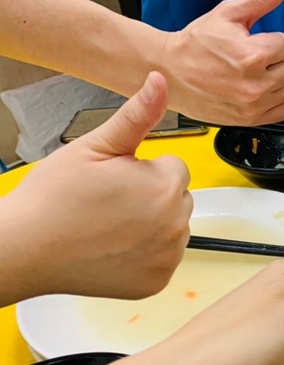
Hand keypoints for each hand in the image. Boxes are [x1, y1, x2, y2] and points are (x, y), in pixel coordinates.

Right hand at [3, 72, 190, 301]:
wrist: (25, 250)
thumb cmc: (54, 198)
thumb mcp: (95, 146)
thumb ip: (136, 115)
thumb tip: (160, 82)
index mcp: (166, 186)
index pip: (175, 167)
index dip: (143, 170)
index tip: (114, 180)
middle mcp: (176, 225)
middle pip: (178, 197)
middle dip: (151, 195)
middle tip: (108, 203)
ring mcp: (168, 258)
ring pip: (173, 227)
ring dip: (151, 224)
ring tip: (108, 225)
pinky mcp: (158, 282)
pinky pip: (164, 258)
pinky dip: (145, 254)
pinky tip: (113, 248)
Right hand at [162, 0, 283, 125]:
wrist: (169, 71)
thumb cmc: (195, 43)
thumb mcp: (228, 13)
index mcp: (253, 55)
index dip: (271, 40)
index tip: (255, 42)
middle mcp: (255, 84)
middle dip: (275, 59)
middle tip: (251, 58)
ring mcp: (253, 105)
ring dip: (276, 80)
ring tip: (251, 73)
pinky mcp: (250, 119)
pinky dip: (275, 101)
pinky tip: (256, 90)